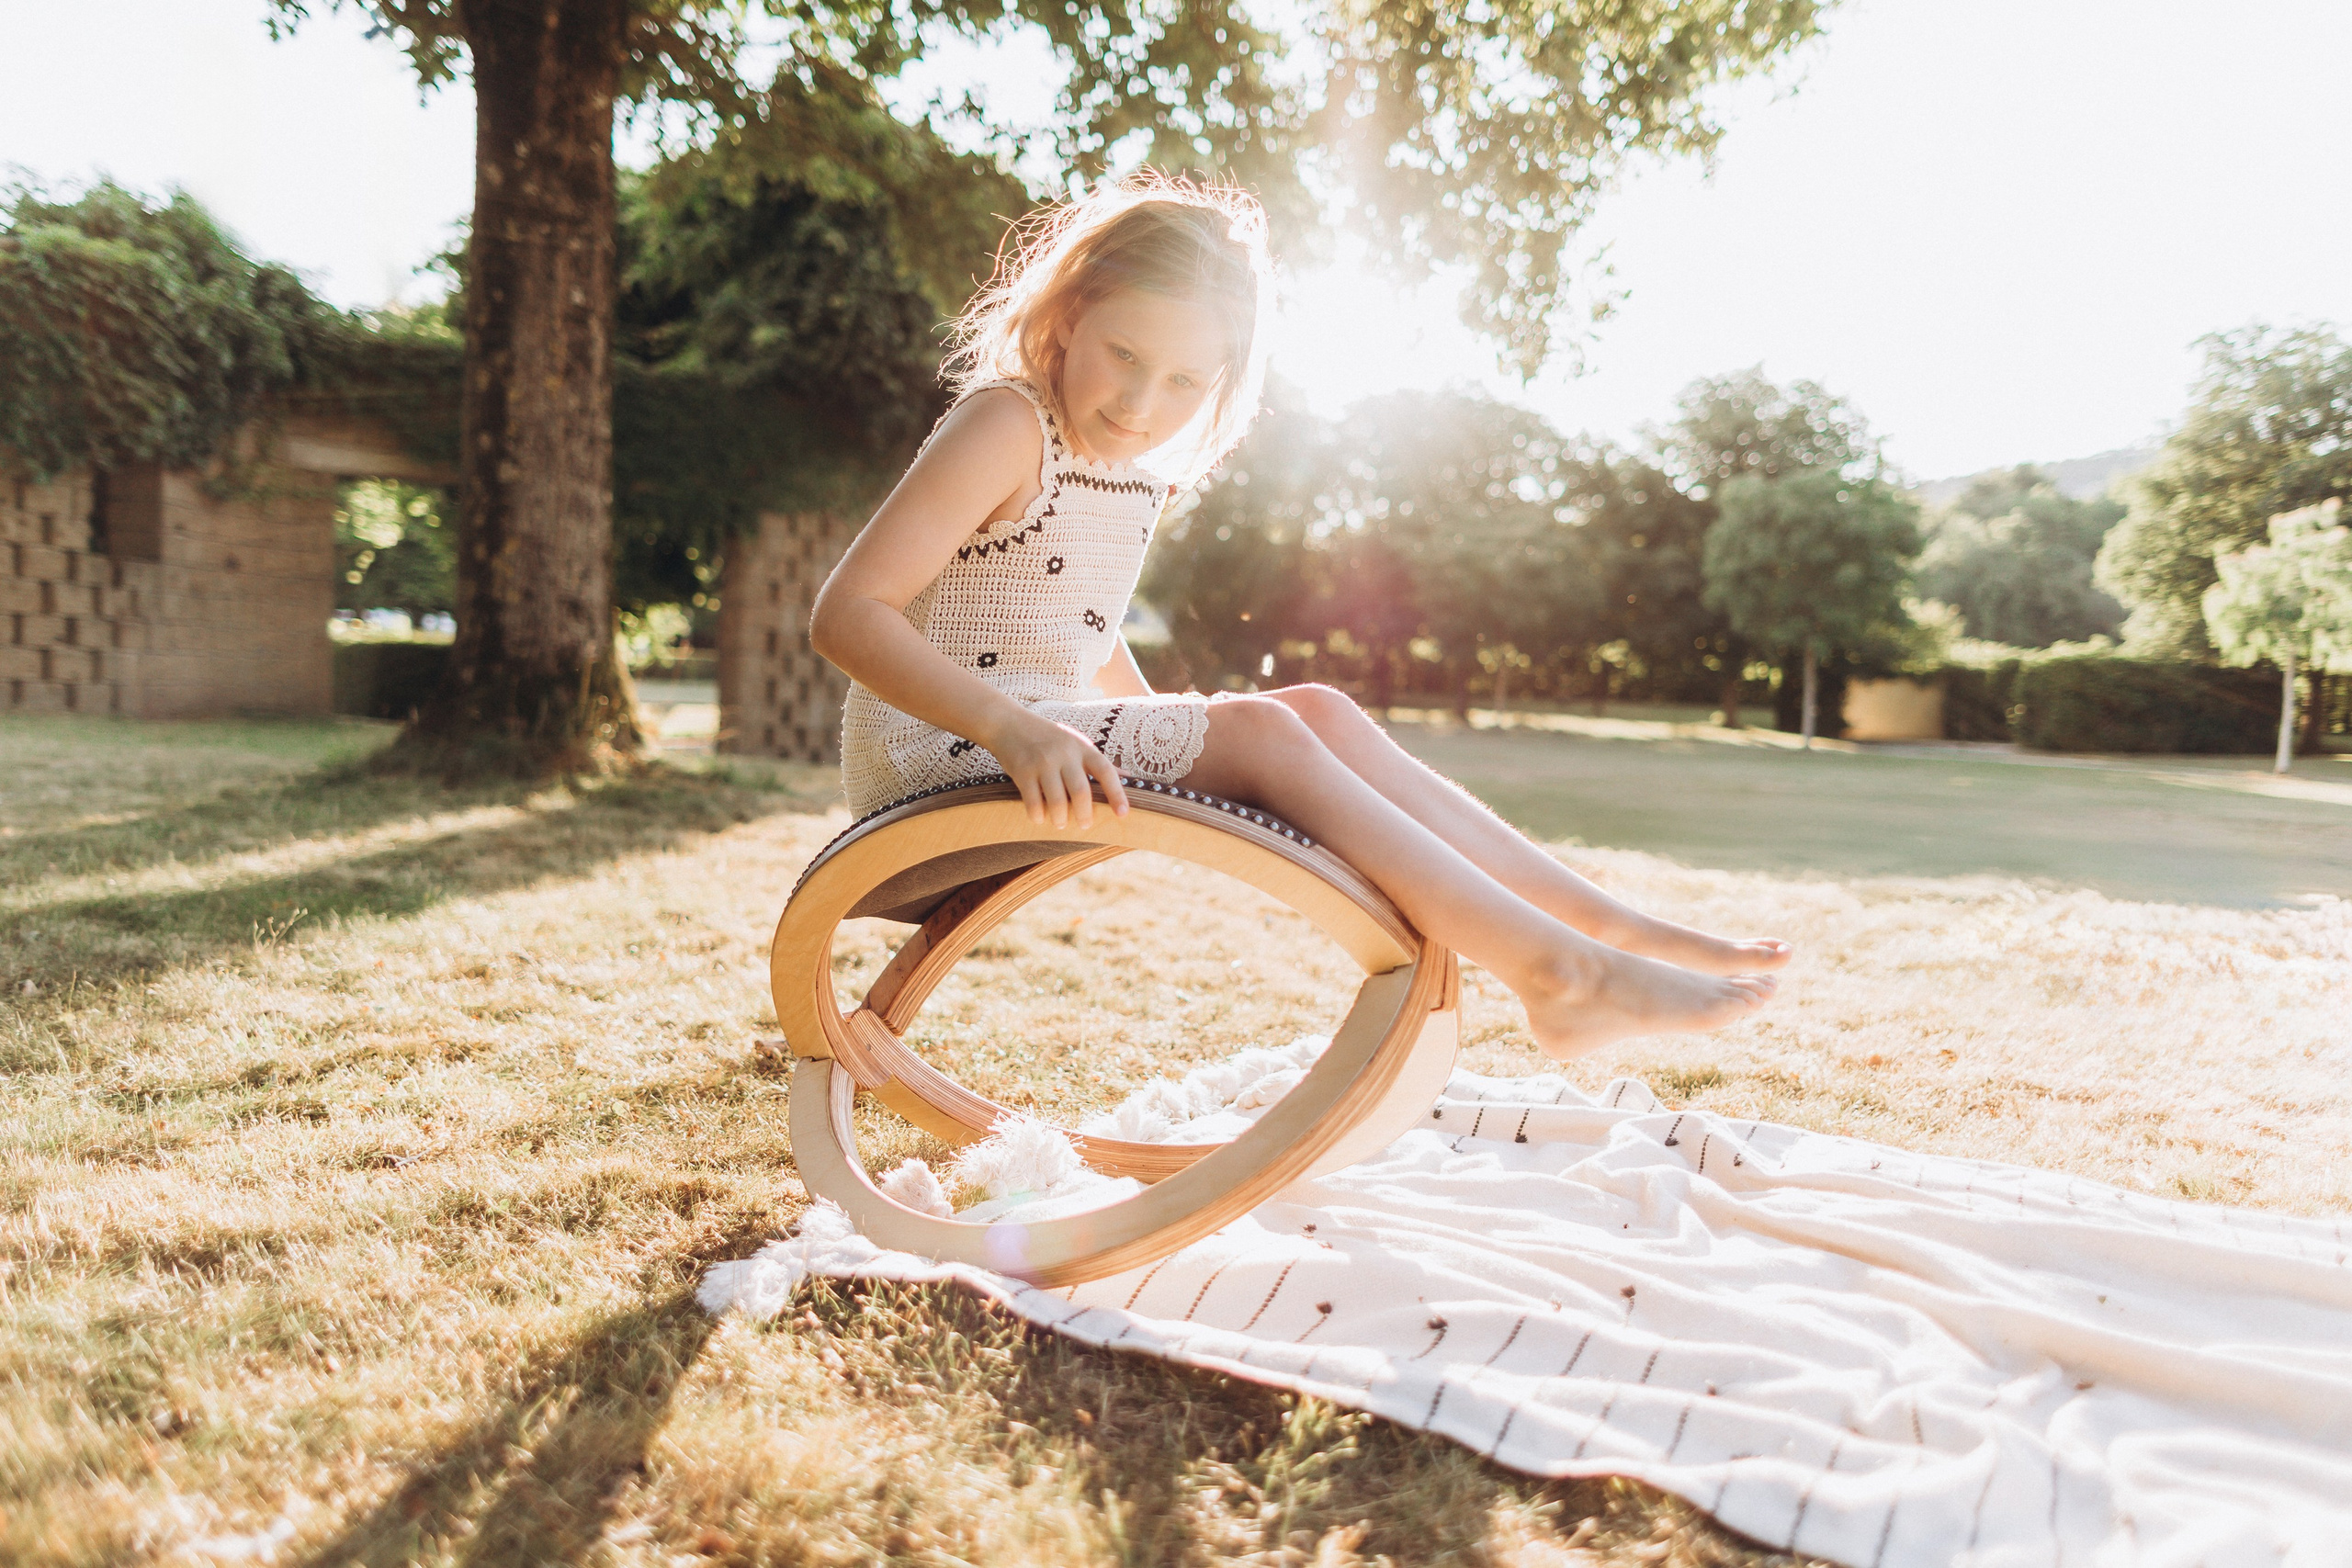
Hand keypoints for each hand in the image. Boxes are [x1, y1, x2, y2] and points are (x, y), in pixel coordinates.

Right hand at [981, 711, 1129, 829]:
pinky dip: (1038, 815)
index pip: (1105, 771)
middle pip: (1081, 792)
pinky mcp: (1022, 771)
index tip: (1123, 814)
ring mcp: (1042, 762)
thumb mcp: (1075, 743)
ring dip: (1060, 819)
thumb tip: (1128, 777)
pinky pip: (1033, 802)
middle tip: (1084, 825)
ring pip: (1057, 801)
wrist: (1009, 723)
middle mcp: (1064, 754)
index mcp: (1081, 747)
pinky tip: (1039, 817)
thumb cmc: (1047, 737)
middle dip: (1085, 814)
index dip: (1117, 794)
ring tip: (1060, 823)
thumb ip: (1097, 762)